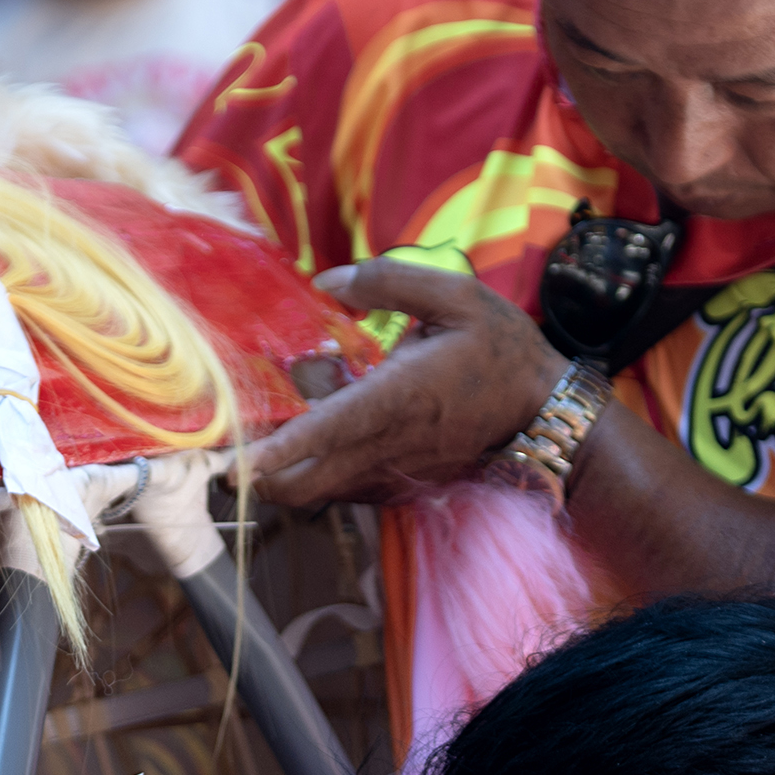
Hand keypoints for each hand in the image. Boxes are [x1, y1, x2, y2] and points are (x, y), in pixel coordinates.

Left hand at [248, 259, 562, 508]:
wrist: (543, 410)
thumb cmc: (500, 348)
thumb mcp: (456, 295)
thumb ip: (388, 280)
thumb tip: (326, 283)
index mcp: (401, 395)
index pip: (330, 429)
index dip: (281, 449)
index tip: (239, 463)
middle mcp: (391, 444)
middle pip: (309, 483)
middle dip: (262, 476)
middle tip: (231, 449)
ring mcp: (396, 472)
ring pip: (321, 493)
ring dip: (285, 476)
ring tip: (266, 438)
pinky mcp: (403, 485)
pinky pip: (345, 491)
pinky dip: (318, 475)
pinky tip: (314, 440)